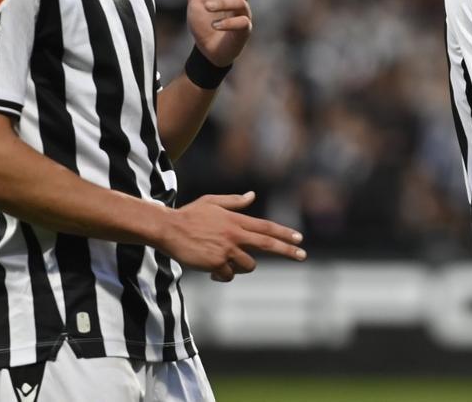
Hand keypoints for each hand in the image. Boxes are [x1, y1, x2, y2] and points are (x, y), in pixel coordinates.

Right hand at [156, 192, 305, 281]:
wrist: (167, 228)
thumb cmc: (189, 215)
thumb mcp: (212, 202)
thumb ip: (234, 202)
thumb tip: (252, 195)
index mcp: (236, 220)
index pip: (266, 227)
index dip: (285, 232)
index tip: (300, 238)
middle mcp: (235, 234)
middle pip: (268, 243)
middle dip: (288, 250)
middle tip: (303, 255)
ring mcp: (226, 249)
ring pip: (248, 265)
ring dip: (241, 267)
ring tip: (224, 263)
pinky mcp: (216, 263)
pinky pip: (228, 275)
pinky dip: (222, 275)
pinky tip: (211, 271)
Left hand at [183, 0, 259, 67]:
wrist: (206, 51)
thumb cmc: (204, 24)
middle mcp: (238, 1)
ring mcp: (243, 16)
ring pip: (240, 3)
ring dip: (223, 4)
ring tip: (207, 7)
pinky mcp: (243, 32)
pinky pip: (241, 23)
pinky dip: (227, 22)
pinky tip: (215, 25)